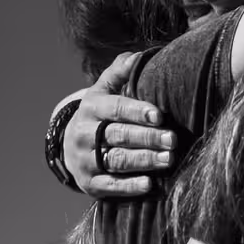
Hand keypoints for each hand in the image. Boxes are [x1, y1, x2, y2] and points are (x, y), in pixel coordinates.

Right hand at [64, 51, 177, 197]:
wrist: (70, 146)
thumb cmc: (99, 115)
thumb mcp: (102, 91)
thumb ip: (119, 73)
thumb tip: (137, 57)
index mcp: (91, 108)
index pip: (116, 109)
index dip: (137, 112)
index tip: (159, 115)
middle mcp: (84, 134)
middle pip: (119, 135)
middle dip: (147, 138)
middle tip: (173, 140)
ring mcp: (85, 160)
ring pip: (117, 160)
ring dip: (144, 161)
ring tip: (168, 160)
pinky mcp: (89, 183)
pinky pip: (110, 185)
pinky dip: (130, 186)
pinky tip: (149, 184)